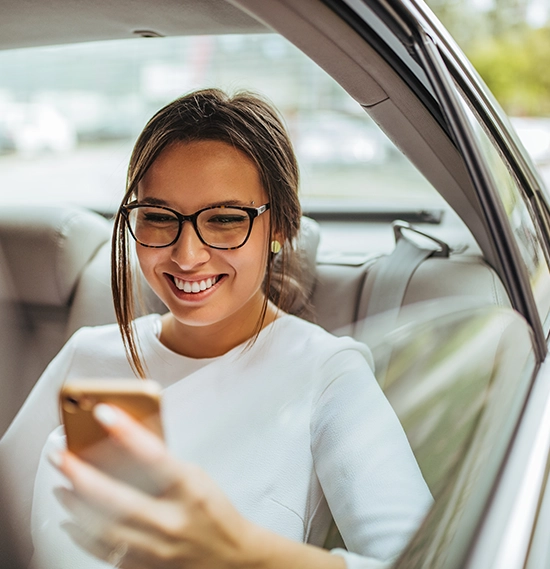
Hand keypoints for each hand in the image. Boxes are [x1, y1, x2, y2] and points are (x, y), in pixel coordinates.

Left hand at [51, 404, 261, 568]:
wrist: (231, 558)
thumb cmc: (214, 513)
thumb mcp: (196, 478)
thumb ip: (164, 465)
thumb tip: (123, 445)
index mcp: (190, 490)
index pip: (154, 456)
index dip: (126, 432)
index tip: (104, 413)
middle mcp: (172, 521)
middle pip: (117, 498)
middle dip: (82, 475)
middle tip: (62, 456)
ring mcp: (157, 549)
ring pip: (104, 527)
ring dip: (76, 504)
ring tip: (61, 484)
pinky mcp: (145, 567)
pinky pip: (105, 552)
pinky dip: (82, 535)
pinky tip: (70, 520)